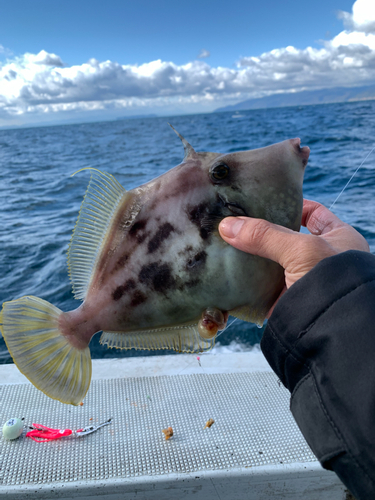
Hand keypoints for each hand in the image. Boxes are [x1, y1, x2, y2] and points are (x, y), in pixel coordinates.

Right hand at [219, 199, 369, 314]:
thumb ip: (265, 235)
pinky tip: (229, 273)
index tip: (264, 200)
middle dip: (263, 232)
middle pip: (287, 238)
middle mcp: (322, 259)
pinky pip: (263, 288)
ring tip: (226, 244)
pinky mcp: (287, 301)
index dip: (291, 204)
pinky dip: (247, 283)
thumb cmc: (332, 281)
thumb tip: (227, 225)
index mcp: (338, 239)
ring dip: (252, 258)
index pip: (313, 213)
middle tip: (237, 222)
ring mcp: (303, 281)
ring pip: (273, 263)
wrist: (332, 330)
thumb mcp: (301, 249)